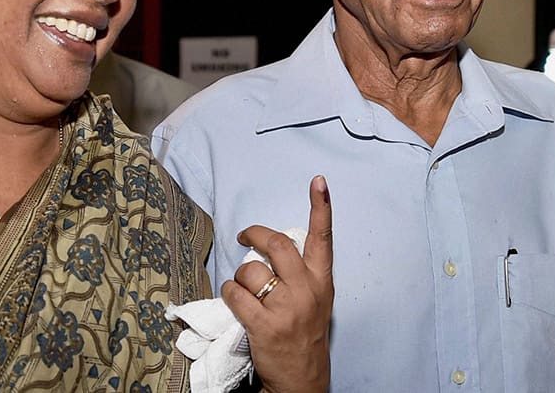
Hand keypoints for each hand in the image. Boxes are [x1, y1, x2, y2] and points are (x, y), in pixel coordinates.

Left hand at [221, 175, 333, 392]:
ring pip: (251, 269)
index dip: (321, 207)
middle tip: (244, 234)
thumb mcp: (316, 300)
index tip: (319, 182)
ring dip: (240, 274)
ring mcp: (286, 308)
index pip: (323, 238)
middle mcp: (307, 291)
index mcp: (322, 282)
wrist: (302, 379)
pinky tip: (236, 301)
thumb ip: (302, 273)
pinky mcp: (264, 325)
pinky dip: (230, 292)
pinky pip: (236, 293)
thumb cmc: (305, 334)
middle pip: (278, 244)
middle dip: (255, 233)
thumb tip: (273, 245)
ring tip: (245, 287)